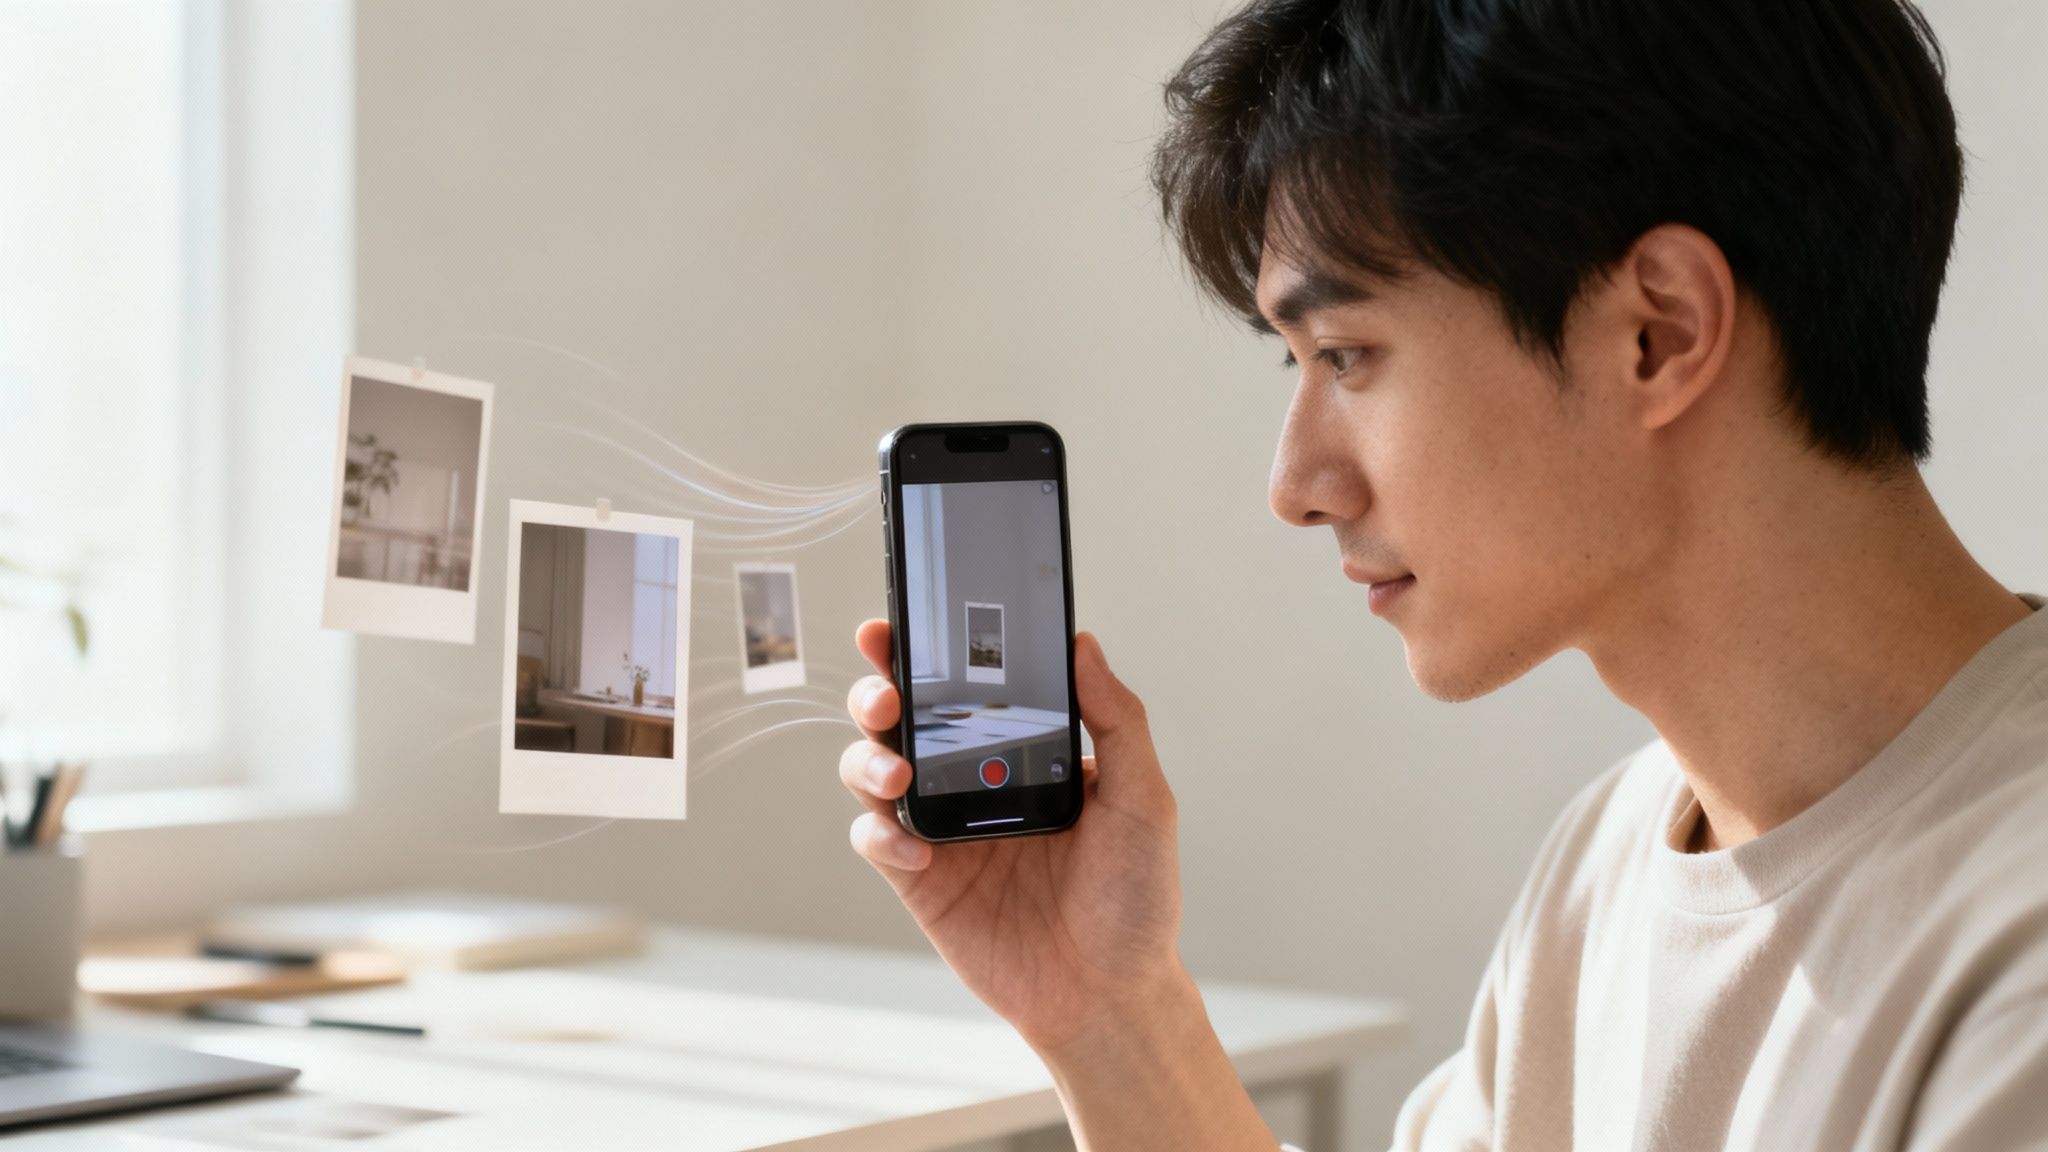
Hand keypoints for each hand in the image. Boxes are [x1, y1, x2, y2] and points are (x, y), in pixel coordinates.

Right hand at [839, 621, 1184, 1053]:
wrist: (1109, 995)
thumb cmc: (1135, 899)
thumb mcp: (1144, 801)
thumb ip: (1119, 721)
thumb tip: (1084, 645)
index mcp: (1024, 749)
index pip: (968, 684)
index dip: (928, 649)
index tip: (906, 620)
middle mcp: (974, 778)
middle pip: (904, 717)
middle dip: (879, 691)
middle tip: (886, 694)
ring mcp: (943, 827)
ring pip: (874, 769)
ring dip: (869, 759)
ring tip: (897, 773)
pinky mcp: (920, 880)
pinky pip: (877, 840)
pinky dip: (881, 836)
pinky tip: (915, 849)